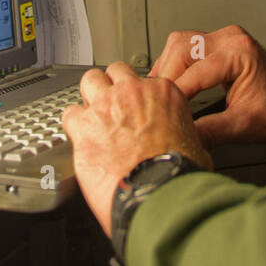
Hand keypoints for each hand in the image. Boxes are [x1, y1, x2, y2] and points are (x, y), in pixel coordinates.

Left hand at [61, 61, 213, 236]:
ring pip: (89, 82)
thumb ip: (183, 132)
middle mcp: (133, 92)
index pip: (144, 80)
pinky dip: (73, 125)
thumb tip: (184, 140)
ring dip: (90, 97)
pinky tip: (80, 138)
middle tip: (113, 108)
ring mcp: (106, 106)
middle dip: (112, 87)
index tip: (137, 110)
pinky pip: (70, 114)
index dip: (138, 97)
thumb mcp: (196, 144)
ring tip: (93, 117)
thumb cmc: (178, 173)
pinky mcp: (84, 126)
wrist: (158, 193)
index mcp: (163, 93)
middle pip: (115, 72)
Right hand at [150, 24, 265, 145]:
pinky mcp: (220, 43)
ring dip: (166, 68)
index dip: (174, 96)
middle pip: (180, 48)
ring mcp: (225, 38)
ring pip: (179, 43)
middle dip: (164, 77)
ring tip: (160, 95)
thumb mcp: (243, 126)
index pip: (194, 72)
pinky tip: (171, 84)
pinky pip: (187, 46)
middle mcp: (230, 39)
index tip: (160, 113)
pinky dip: (175, 65)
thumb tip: (182, 137)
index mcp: (239, 53)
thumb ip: (209, 131)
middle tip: (155, 103)